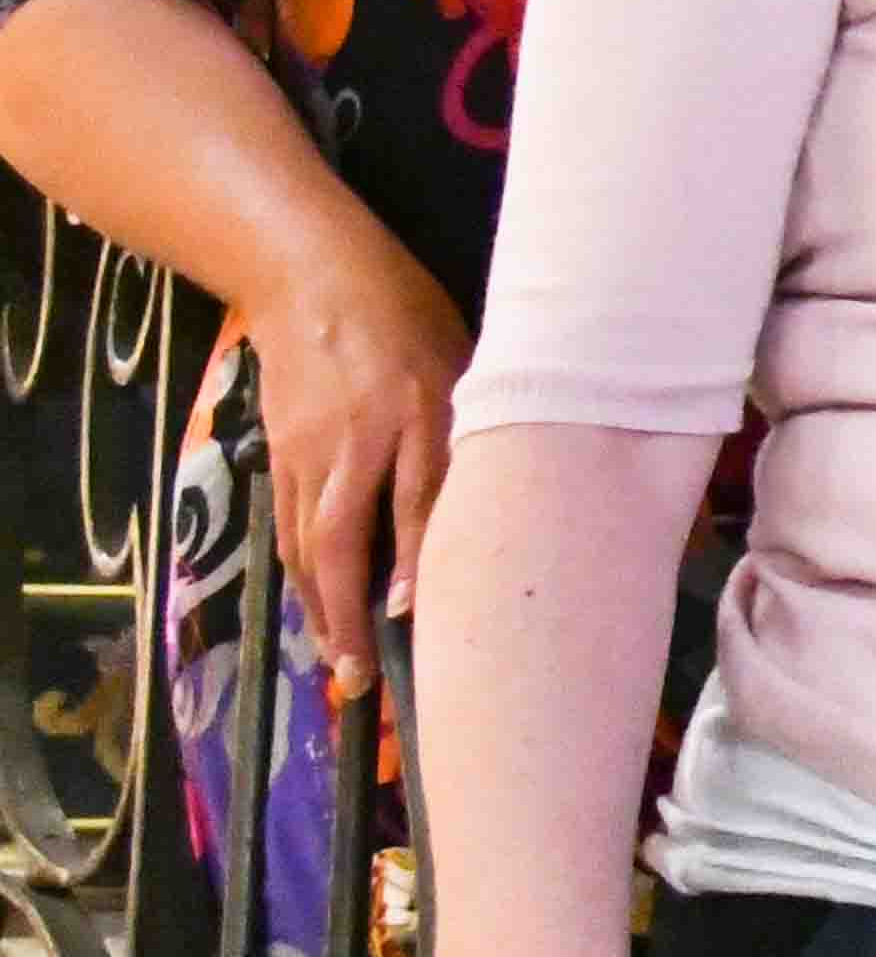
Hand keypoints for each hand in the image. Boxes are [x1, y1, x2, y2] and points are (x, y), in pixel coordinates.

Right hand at [245, 239, 467, 694]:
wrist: (309, 274)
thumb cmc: (410, 316)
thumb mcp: (466, 359)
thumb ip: (480, 426)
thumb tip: (512, 494)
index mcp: (421, 410)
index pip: (420, 498)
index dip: (418, 559)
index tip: (415, 616)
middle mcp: (359, 438)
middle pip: (345, 539)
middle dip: (349, 615)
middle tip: (361, 681)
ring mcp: (311, 449)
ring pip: (308, 543)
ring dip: (321, 609)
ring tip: (338, 666)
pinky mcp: (281, 451)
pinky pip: (291, 525)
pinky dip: (304, 573)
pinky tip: (318, 608)